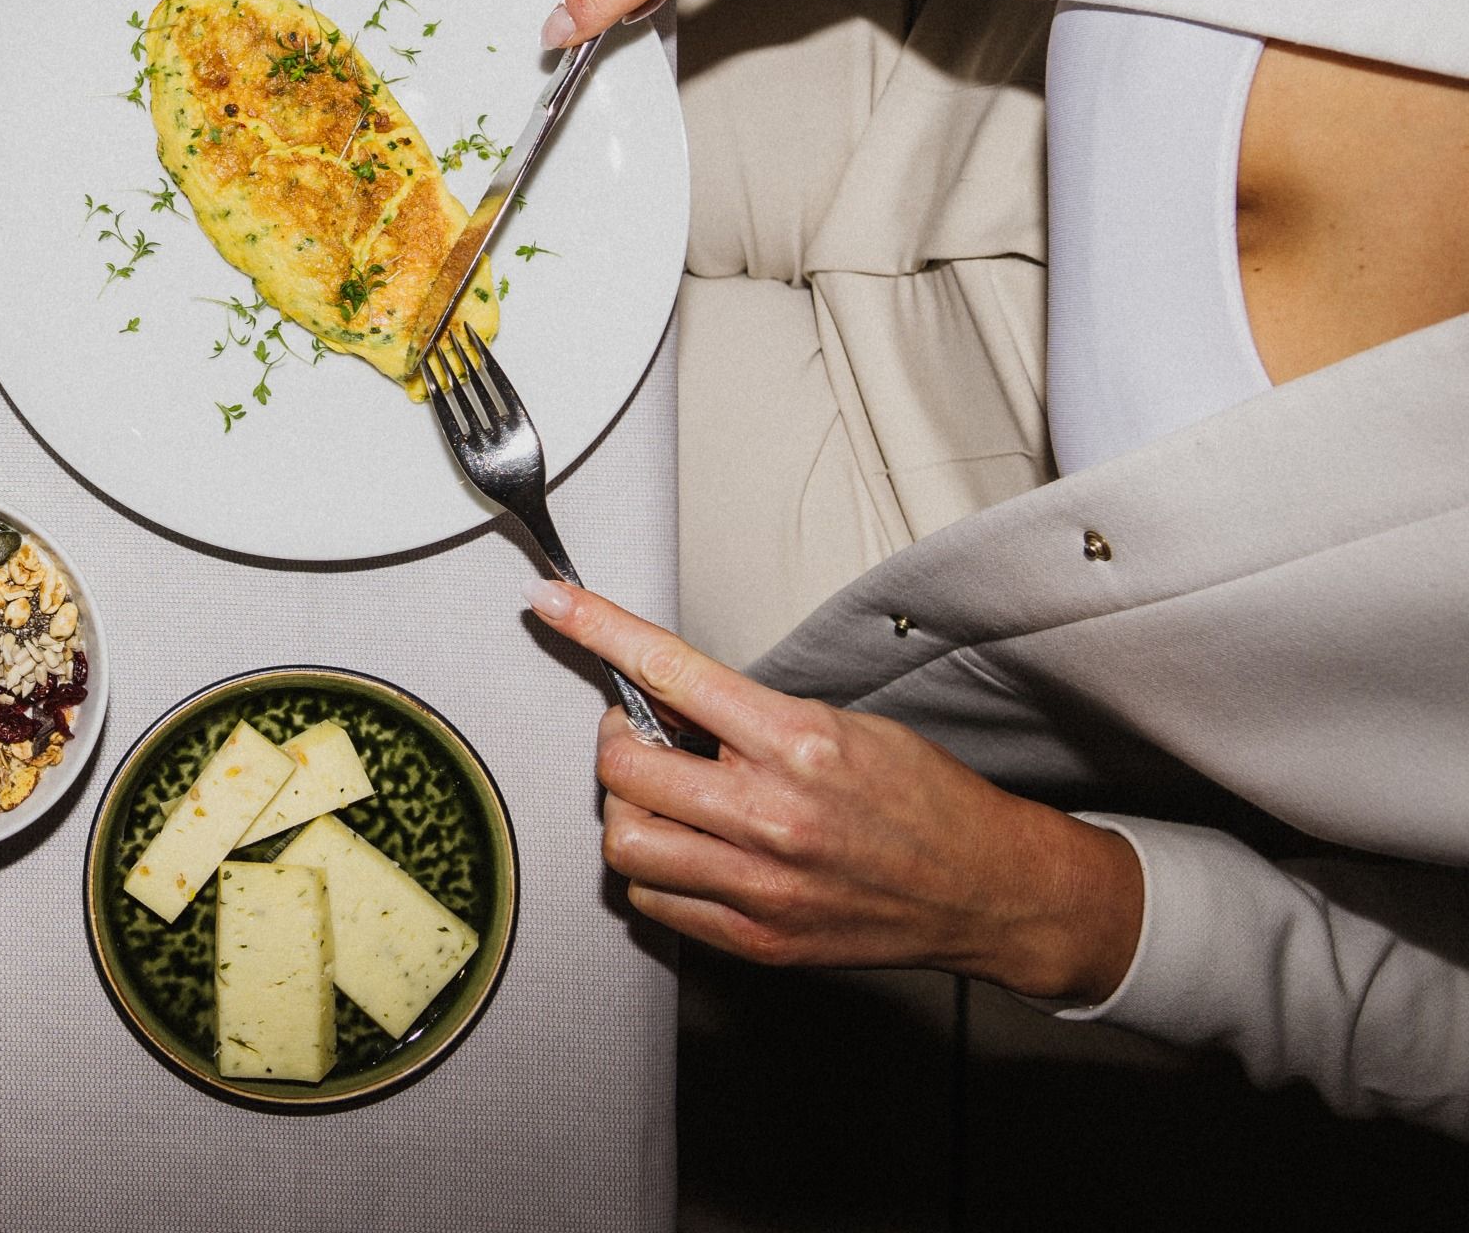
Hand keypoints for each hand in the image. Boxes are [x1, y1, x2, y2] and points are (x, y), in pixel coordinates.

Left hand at [527, 579, 1143, 1001]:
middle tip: (643, 735)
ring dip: (629, 811)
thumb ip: (747, 714)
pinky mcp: (758, 939)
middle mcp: (772, 817)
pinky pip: (654, 900)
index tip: (553, 602)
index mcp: (797, 745)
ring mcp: (761, 886)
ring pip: (624, 842)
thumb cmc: (925, 801)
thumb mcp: (842, 723)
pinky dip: (655, 870)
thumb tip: (664, 697)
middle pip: (622, 767)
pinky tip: (690, 849)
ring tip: (669, 799)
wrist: (988, 890)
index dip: (597, 628)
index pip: (669, 671)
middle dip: (618, 741)